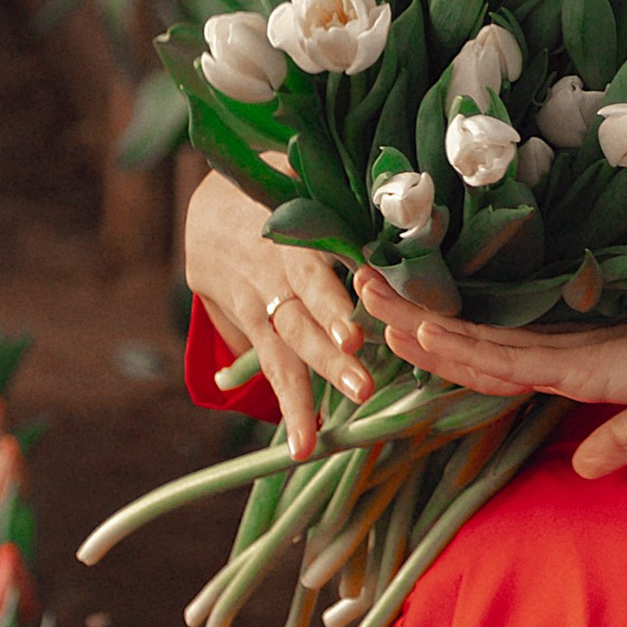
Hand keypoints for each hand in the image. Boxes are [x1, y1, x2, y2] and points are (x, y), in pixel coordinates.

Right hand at [182, 170, 371, 458]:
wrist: (206, 206)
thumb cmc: (279, 192)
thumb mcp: (302, 181)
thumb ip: (348, 201)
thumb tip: (420, 209)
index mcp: (288, 233)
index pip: (310, 270)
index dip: (329, 300)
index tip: (354, 332)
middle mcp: (268, 271)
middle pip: (297, 318)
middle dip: (327, 355)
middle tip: (362, 387)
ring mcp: (253, 301)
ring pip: (279, 350)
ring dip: (300, 396)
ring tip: (311, 440)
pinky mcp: (244, 324)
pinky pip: (269, 365)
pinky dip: (287, 404)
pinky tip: (300, 445)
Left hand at [355, 271, 626, 480]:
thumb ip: (621, 439)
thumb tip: (586, 468)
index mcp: (578, 362)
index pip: (492, 354)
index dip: (442, 340)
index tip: (395, 322)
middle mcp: (567, 349)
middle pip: (471, 336)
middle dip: (410, 314)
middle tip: (356, 286)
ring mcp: (576, 352)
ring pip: (478, 341)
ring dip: (418, 324)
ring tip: (365, 300)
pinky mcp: (592, 364)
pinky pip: (515, 359)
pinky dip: (466, 349)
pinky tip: (424, 336)